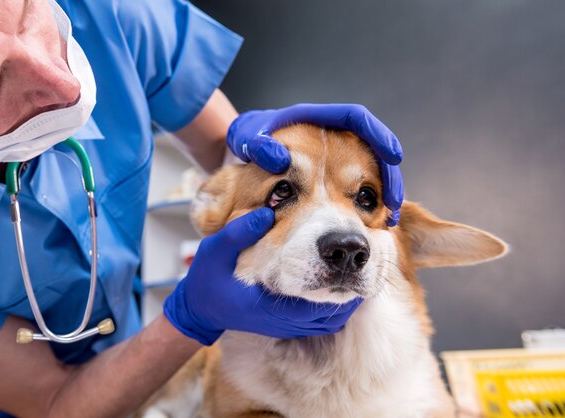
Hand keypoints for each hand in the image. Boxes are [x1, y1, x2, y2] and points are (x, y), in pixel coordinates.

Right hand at [163, 208, 361, 344]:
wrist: (199, 308)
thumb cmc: (206, 279)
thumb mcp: (215, 250)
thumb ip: (239, 232)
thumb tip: (266, 213)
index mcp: (265, 306)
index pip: (312, 306)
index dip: (338, 289)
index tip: (351, 264)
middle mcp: (280, 322)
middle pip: (328, 317)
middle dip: (349, 294)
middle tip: (364, 266)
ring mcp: (285, 326)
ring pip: (327, 322)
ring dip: (345, 303)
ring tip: (356, 274)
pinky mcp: (286, 326)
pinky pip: (319, 323)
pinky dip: (334, 308)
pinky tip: (340, 286)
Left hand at [226, 104, 403, 225]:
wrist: (245, 146)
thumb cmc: (248, 138)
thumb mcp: (249, 139)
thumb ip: (260, 147)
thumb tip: (280, 159)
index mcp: (317, 117)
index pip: (356, 119)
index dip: (379, 135)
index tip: (394, 155)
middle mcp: (332, 133)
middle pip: (374, 148)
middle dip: (389, 174)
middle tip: (394, 201)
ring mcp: (336, 152)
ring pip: (371, 170)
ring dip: (382, 193)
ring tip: (387, 219)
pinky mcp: (335, 171)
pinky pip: (359, 185)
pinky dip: (367, 202)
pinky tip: (372, 223)